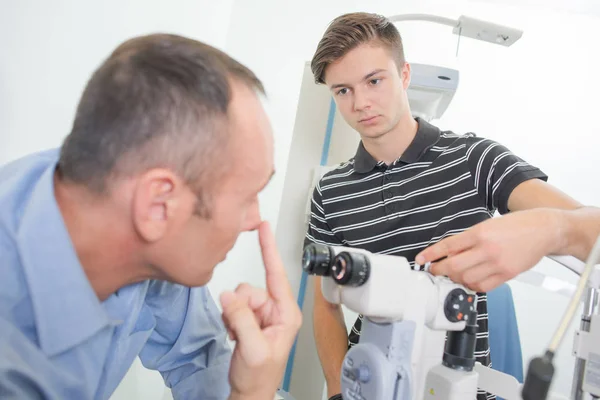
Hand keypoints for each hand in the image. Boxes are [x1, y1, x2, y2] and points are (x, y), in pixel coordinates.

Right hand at [221, 221, 301, 399]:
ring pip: (239, 296)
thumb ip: (241, 319)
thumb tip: (229, 295)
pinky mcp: (250, 318)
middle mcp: (276, 310)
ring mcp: (262, 314)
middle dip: (240, 307)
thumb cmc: (259, 377)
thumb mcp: (252, 349)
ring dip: (233, 315)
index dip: (269, 249)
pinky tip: (236, 334)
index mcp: (286, 314)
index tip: (265, 227)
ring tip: (239, 334)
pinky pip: (233, 305)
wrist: (249, 391)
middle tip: (241, 329)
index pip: (277, 274)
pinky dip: (229, 318)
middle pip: (250, 288)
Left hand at [415, 209, 563, 291]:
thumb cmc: (517, 225)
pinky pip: (483, 287)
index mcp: (479, 233)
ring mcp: (498, 264)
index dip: (431, 255)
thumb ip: (468, 239)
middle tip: (435, 271)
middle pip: (454, 266)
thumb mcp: (487, 225)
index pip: (448, 246)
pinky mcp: (507, 275)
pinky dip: (472, 286)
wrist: (544, 229)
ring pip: (466, 279)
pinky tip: (470, 281)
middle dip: (439, 271)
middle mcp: (487, 249)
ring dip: (455, 279)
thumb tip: (448, 252)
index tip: (421, 260)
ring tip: (453, 276)